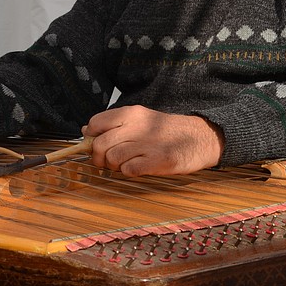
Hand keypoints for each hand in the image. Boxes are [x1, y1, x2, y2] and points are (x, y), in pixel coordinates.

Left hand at [82, 105, 223, 176]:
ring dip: (114, 166)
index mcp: (131, 114)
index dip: (91, 137)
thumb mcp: (140, 120)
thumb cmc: (166, 131)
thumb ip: (113, 123)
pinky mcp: (158, 161)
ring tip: (126, 163)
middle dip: (99, 158)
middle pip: (100, 145)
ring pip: (112, 158)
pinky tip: (138, 167)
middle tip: (108, 161)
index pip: (96, 123)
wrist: (199, 137)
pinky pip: (129, 170)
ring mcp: (148, 144)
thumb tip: (86, 131)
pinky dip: (129, 172)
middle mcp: (137, 126)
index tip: (96, 143)